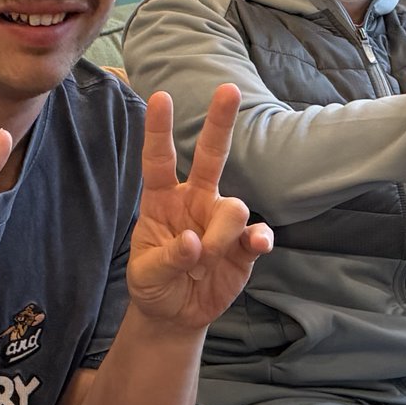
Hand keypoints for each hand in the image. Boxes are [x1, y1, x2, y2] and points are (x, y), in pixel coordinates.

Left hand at [125, 86, 273, 330]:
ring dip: (222, 234)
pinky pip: (257, 233)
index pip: (159, 161)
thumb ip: (167, 259)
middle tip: (228, 89)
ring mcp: (221, 222)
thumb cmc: (154, 285)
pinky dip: (259, 238)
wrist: (176, 315)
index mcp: (162, 201)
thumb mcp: (146, 276)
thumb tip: (194, 243)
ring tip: (206, 263)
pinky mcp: (243, 246)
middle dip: (220, 123)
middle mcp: (195, 202)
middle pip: (211, 156)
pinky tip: (256, 246)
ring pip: (234, 207)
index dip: (159, 131)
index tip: (159, 97)